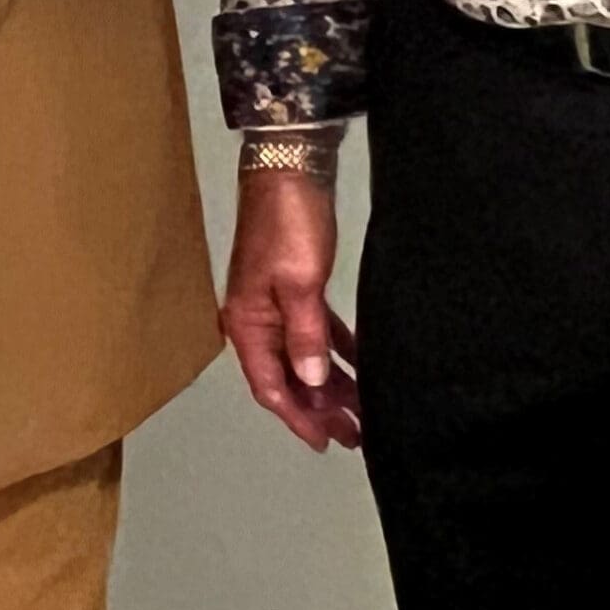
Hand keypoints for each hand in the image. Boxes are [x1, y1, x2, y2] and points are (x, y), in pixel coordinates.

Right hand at [222, 170, 359, 451]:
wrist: (290, 168)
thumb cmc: (288, 222)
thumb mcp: (300, 284)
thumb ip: (306, 336)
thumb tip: (313, 381)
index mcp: (248, 322)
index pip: (271, 386)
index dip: (299, 417)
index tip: (325, 441)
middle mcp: (257, 318)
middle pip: (288, 377)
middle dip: (319, 408)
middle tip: (353, 434)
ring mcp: (275, 303)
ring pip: (304, 357)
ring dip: (330, 384)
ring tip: (360, 410)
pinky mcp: (296, 287)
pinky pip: (315, 332)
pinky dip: (335, 351)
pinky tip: (360, 365)